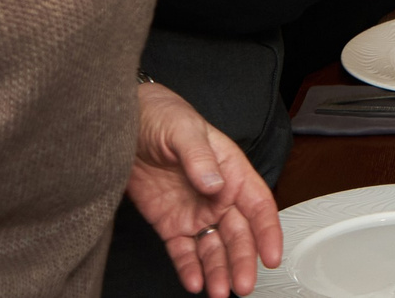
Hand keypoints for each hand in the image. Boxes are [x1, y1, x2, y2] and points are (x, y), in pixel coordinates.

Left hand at [128, 81, 282, 297]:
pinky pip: (183, 251)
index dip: (268, 231)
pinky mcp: (169, 223)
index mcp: (231, 170)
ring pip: (213, 248)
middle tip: (243, 285)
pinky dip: (189, 268)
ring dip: (218, 271)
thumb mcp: (183, 129)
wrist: (121, 125)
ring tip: (219, 292)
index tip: (272, 256)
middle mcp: (217, 195)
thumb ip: (200, 158)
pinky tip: (193, 282)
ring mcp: (194, 211)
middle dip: (243, 261)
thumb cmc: (160, 115)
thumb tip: (215, 184)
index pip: (258, 204)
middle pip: (238, 234)